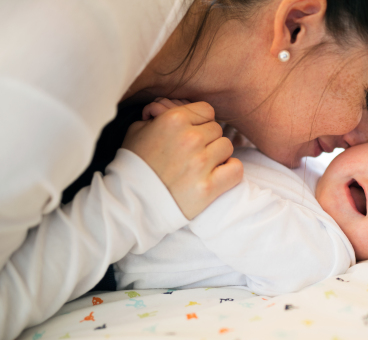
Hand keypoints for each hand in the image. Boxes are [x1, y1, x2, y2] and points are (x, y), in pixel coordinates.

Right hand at [122, 99, 242, 219]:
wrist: (131, 203)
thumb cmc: (132, 166)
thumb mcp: (136, 130)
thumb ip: (157, 115)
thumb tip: (166, 108)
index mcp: (174, 119)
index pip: (207, 111)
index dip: (201, 122)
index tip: (194, 133)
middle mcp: (191, 138)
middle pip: (217, 129)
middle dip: (208, 139)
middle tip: (195, 153)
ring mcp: (201, 163)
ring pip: (227, 147)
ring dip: (219, 156)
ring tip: (204, 166)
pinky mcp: (208, 187)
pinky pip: (235, 170)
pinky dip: (230, 172)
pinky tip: (218, 176)